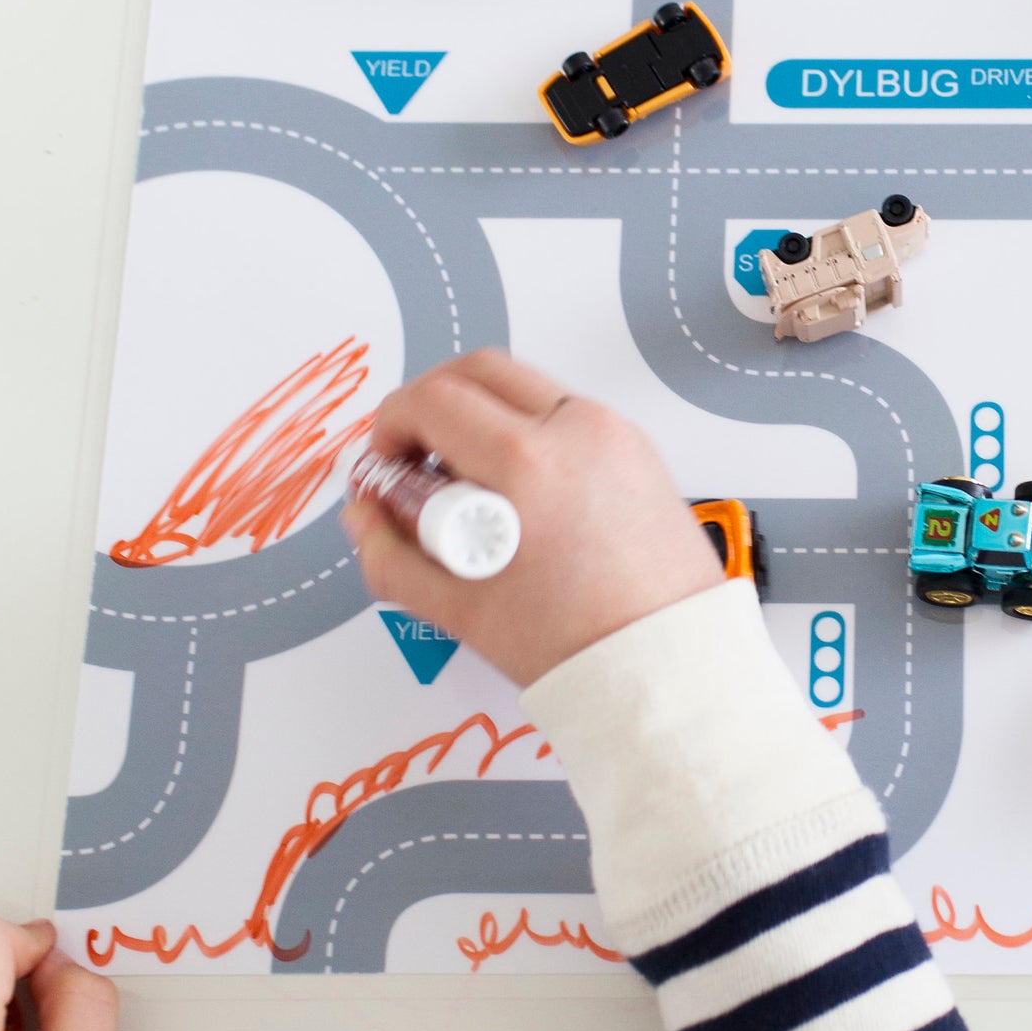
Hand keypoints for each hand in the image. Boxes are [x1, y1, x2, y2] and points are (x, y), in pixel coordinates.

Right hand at [342, 350, 724, 685]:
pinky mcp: (635, 444)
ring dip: (479, 413)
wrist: (667, 661)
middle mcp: (575, 428)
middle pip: (478, 370)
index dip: (390, 425)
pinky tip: (515, 490)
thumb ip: (392, 555)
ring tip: (463, 482)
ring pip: (523, 385)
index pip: (433, 400)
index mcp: (526, 463)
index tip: (383, 466)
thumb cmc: (575, 645)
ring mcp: (612, 430)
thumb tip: (364, 512)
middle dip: (430, 404)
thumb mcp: (459, 609)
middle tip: (413, 459)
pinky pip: (563, 412)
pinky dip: (526, 430)